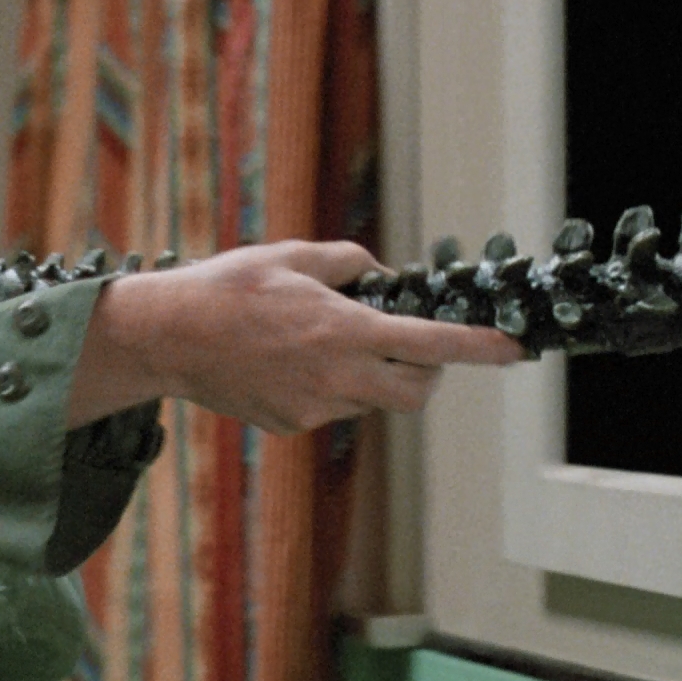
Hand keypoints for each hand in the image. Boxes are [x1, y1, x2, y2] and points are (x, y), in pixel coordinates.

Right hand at [70, 241, 525, 432]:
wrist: (167, 338)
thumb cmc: (227, 288)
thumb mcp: (292, 255)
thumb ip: (349, 263)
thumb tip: (383, 277)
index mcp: (343, 330)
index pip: (432, 344)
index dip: (479, 348)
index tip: (514, 349)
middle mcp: (336, 377)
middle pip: (416, 393)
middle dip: (429, 374)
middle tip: (414, 347)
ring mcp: (314, 408)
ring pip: (371, 400)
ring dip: (369, 375)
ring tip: (318, 341)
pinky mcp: (291, 425)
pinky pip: (331, 408)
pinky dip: (329, 387)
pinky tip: (286, 362)